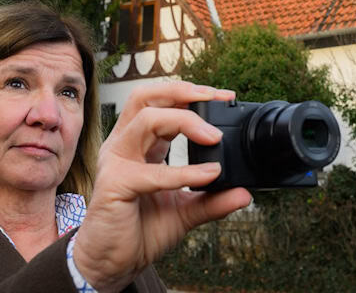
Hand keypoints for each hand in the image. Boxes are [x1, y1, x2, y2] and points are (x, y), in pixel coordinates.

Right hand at [72, 81, 251, 291]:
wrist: (112, 263)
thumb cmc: (140, 231)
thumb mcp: (185, 212)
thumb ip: (212, 200)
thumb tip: (244, 194)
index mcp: (139, 144)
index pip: (161, 103)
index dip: (192, 95)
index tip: (226, 97)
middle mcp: (124, 146)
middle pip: (146, 97)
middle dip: (183, 92)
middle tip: (217, 99)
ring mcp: (116, 162)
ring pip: (147, 120)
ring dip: (184, 122)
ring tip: (214, 137)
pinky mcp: (114, 185)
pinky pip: (151, 172)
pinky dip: (183, 172)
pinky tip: (207, 175)